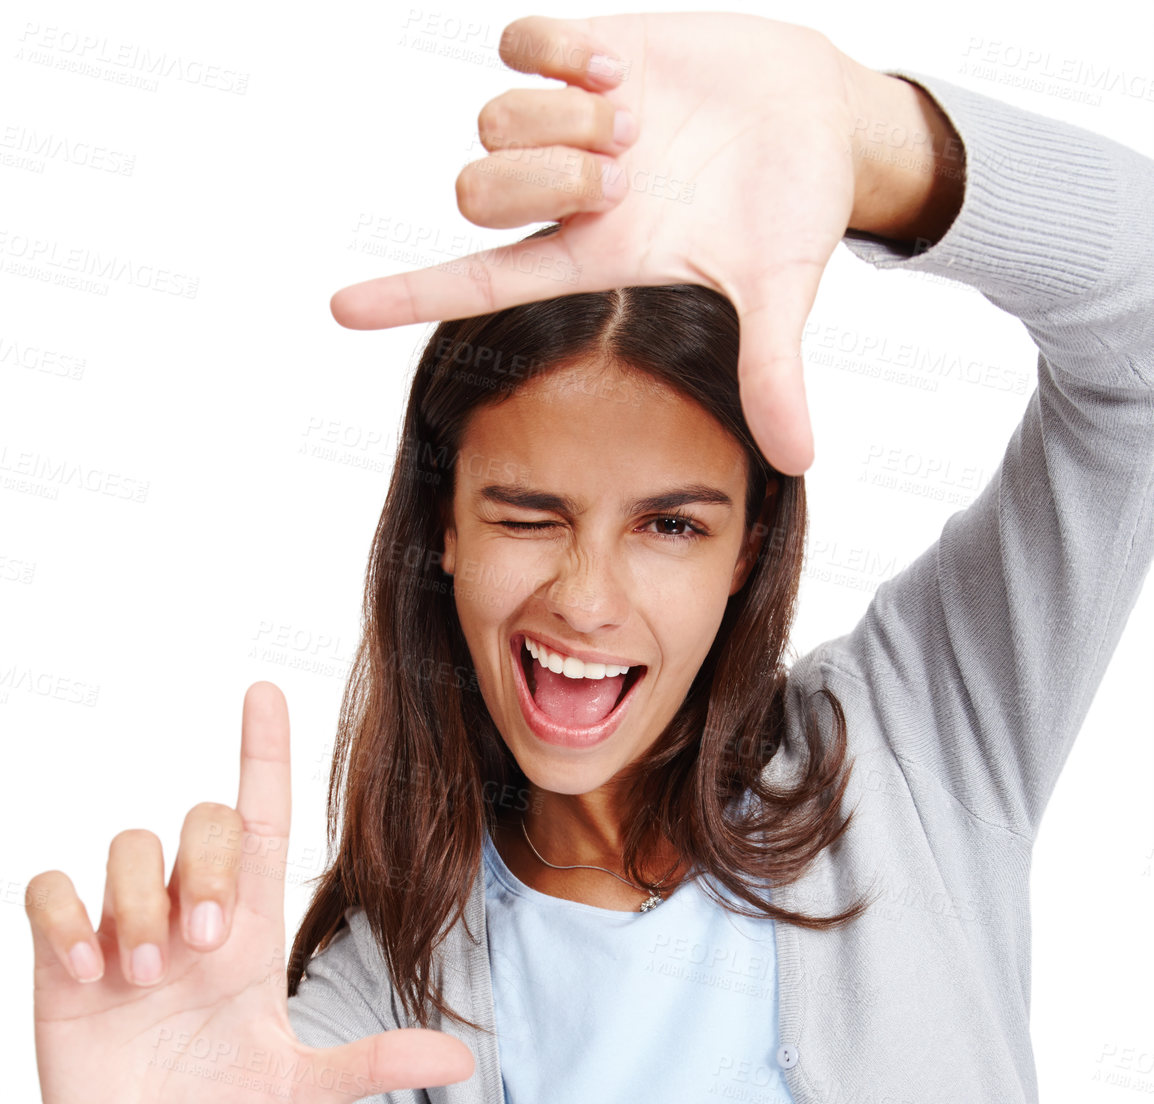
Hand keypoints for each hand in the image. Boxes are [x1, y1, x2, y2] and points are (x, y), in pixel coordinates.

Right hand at [25, 682, 473, 1103]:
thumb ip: (371, 1065)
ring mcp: (126, 933)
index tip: (265, 693)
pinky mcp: (65, 959)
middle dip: (206, 866)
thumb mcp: (302, 1094)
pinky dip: (67, 920)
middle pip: (201, 822)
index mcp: (253, 933)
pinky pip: (52, 891)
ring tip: (150, 979)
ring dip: (140, 904)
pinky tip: (88, 975)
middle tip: (204, 946)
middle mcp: (191, 915)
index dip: (263, 756)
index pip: (262, 821)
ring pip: (129, 847)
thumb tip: (461, 1059)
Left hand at [331, 14, 880, 473]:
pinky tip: (622, 69)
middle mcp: (565, 196)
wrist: (818, 116)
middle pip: (473, 194)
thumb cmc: (792, 211)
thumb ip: (773, 373)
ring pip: (490, 122)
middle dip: (540, 180)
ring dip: (561, 120)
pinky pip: (520, 44)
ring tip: (634, 120)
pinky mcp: (586, 53)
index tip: (339, 308)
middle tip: (621, 174)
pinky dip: (564, 53)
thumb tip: (798, 461)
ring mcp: (569, 123)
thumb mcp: (781, 295)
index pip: (478, 285)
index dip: (408, 295)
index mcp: (594, 260)